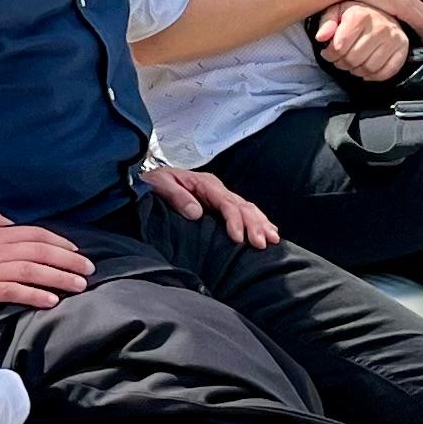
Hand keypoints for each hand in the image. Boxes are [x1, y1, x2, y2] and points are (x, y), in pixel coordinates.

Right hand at [0, 206, 94, 309]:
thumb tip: (12, 223)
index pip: (35, 235)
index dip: (59, 242)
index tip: (76, 251)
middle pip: (41, 252)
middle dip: (69, 260)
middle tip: (90, 269)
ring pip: (33, 270)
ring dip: (60, 277)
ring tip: (80, 285)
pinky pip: (15, 291)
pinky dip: (35, 294)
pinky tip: (51, 300)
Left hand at [144, 163, 276, 248]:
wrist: (150, 179)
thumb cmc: (154, 183)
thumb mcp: (159, 184)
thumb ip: (176, 196)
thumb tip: (196, 212)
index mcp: (205, 183)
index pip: (226, 202)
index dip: (234, 220)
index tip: (238, 238)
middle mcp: (217, 189)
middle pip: (242, 206)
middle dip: (254, 224)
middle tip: (261, 243)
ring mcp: (221, 197)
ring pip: (247, 209)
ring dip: (261, 224)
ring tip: (272, 240)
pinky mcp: (220, 206)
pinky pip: (244, 212)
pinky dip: (258, 221)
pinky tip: (269, 232)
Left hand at [313, 2, 410, 81]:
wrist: (382, 9)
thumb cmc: (355, 13)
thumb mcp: (336, 11)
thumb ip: (326, 23)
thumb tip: (321, 37)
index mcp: (360, 15)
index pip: (339, 47)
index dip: (329, 54)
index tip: (328, 52)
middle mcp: (380, 25)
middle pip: (353, 59)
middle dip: (342, 63)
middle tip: (340, 60)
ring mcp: (394, 37)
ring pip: (369, 68)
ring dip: (357, 71)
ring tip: (352, 64)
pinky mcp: (404, 47)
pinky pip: (389, 71)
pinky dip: (375, 76)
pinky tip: (366, 70)